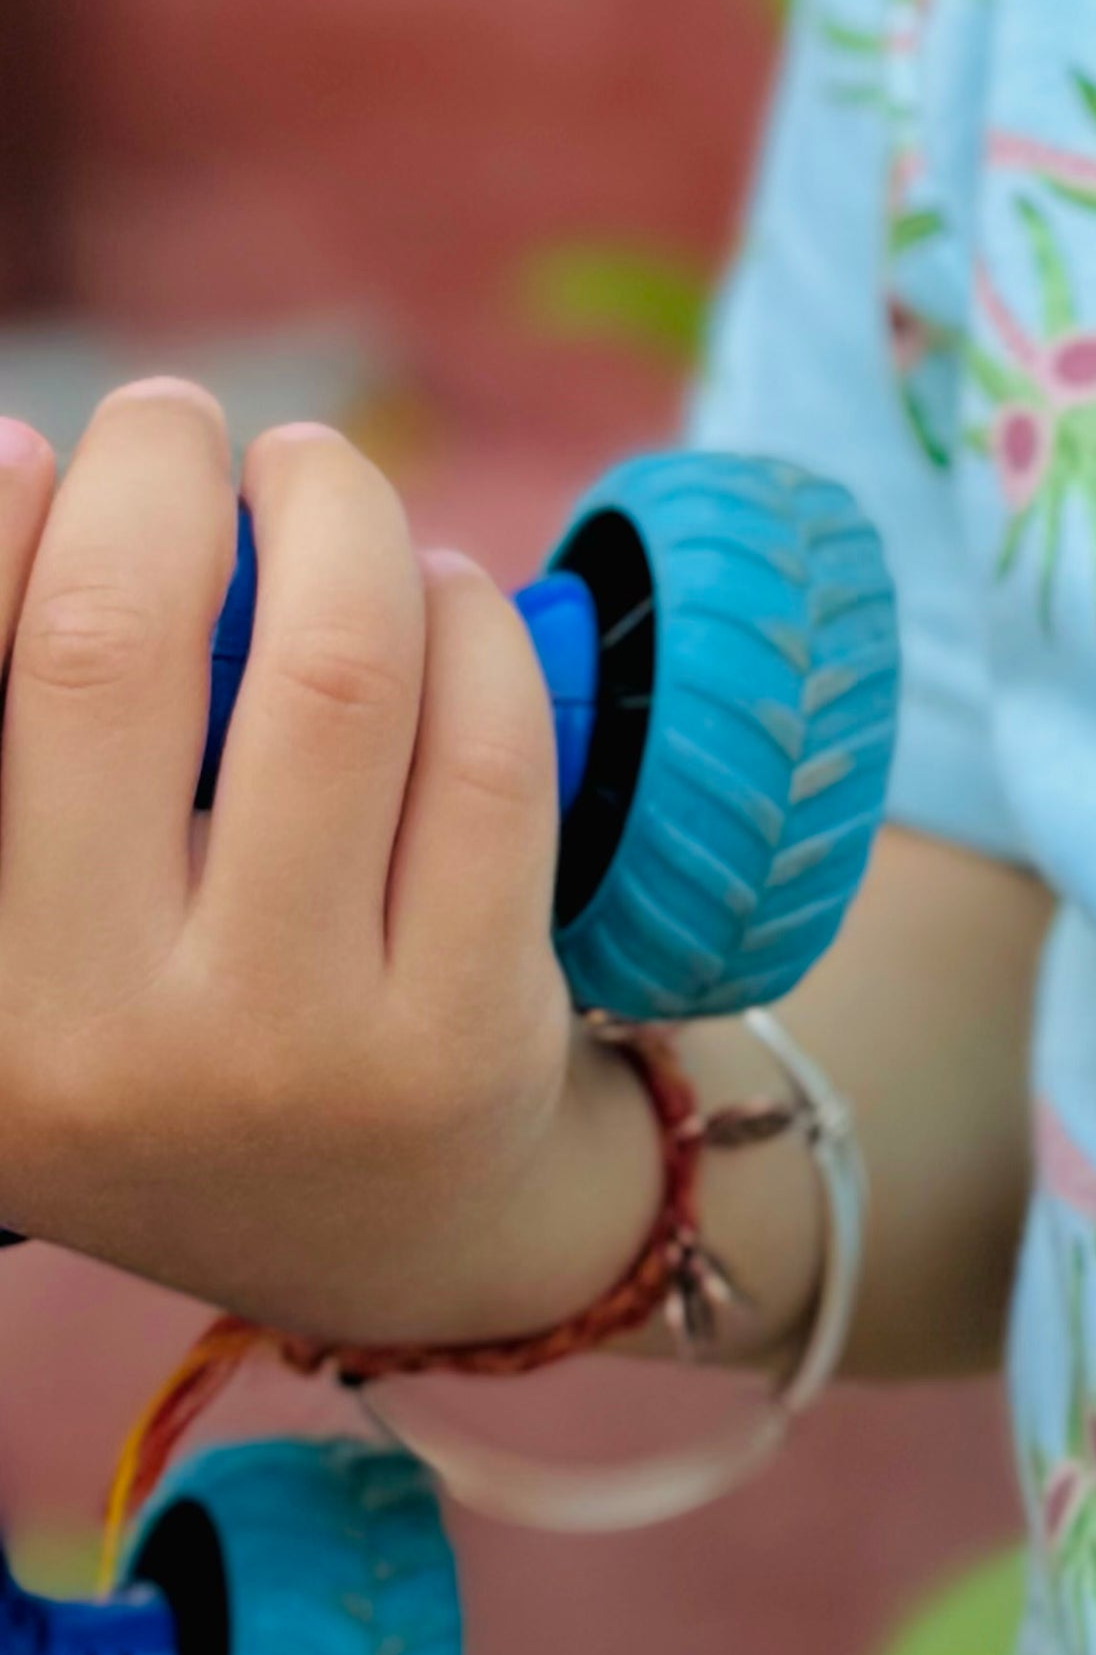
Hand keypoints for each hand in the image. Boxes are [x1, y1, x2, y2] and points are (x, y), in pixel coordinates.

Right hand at [0, 382, 650, 1346]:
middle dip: (162, 477)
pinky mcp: (461, 1037)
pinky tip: (444, 597)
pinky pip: (488, 748)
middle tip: (188, 425)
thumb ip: (25, 723)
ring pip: (337, 671)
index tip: (57, 446)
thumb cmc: (193, 1017)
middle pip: (116, 652)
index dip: (1, 531)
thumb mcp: (56, 920)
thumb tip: (21, 459)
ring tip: (322, 487)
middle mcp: (91, 1044)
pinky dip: (469, 621)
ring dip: (339, 518)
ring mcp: (286, 1050)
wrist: (394, 1229)